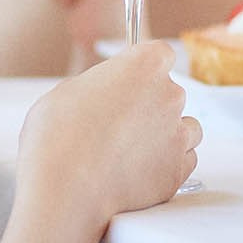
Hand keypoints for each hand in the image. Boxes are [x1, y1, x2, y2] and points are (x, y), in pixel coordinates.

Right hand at [11, 41, 200, 242]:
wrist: (65, 188)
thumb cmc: (57, 136)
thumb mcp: (67, 91)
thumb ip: (98, 87)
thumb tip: (103, 97)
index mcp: (144, 65)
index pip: (160, 54)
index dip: (143, 69)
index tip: (128, 81)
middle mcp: (170, 96)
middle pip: (170, 93)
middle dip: (149, 105)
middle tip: (118, 122)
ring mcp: (178, 135)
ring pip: (185, 128)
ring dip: (165, 134)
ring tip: (132, 149)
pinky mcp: (178, 171)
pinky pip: (185, 160)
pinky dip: (167, 163)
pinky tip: (139, 170)